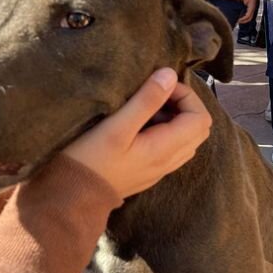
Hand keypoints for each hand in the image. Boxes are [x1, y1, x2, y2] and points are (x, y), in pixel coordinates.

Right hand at [57, 66, 194, 220]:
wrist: (72, 197)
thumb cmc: (89, 160)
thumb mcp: (116, 126)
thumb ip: (145, 101)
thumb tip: (169, 75)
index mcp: (165, 149)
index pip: (201, 118)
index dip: (186, 96)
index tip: (160, 87)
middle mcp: (168, 162)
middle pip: (198, 129)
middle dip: (184, 105)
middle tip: (156, 94)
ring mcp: (160, 169)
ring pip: (186, 139)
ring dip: (174, 118)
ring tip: (146, 108)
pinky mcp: (148, 171)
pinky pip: (172, 148)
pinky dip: (165, 131)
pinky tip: (139, 125)